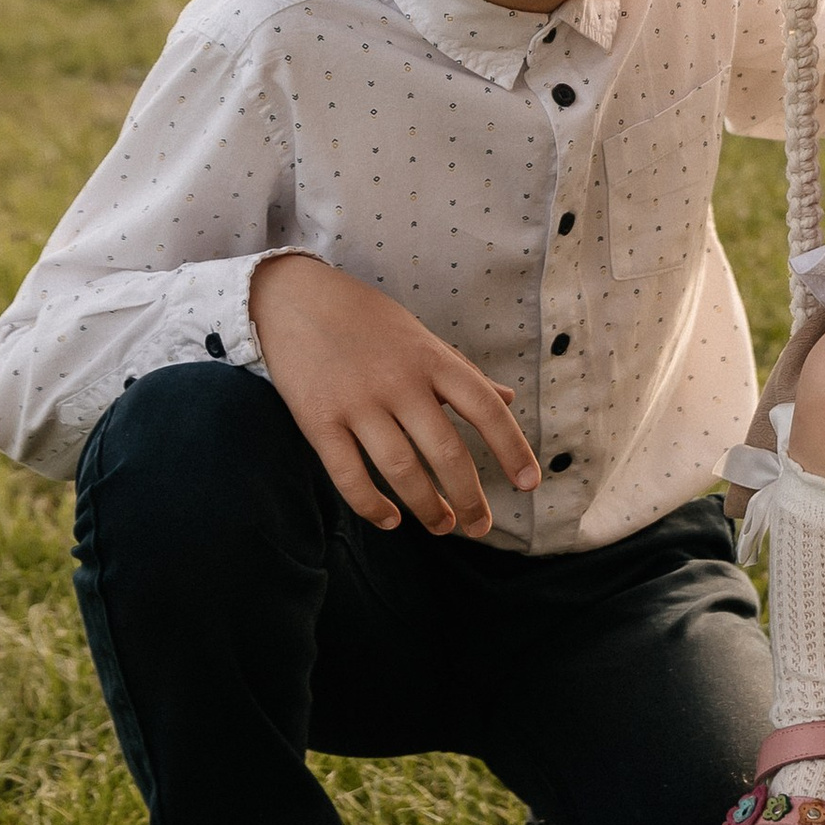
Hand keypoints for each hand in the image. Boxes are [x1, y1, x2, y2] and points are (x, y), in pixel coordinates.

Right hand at [248, 252, 541, 536]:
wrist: (294, 298)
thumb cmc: (366, 319)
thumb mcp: (421, 337)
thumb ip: (463, 372)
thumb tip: (509, 399)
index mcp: (432, 359)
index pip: (485, 408)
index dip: (512, 448)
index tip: (530, 483)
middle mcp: (399, 381)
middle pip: (446, 451)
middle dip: (470, 497)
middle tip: (480, 526)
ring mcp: (357, 402)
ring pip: (401, 470)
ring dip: (427, 507)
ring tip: (443, 525)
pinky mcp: (317, 419)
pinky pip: (348, 475)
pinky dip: (372, 506)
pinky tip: (391, 519)